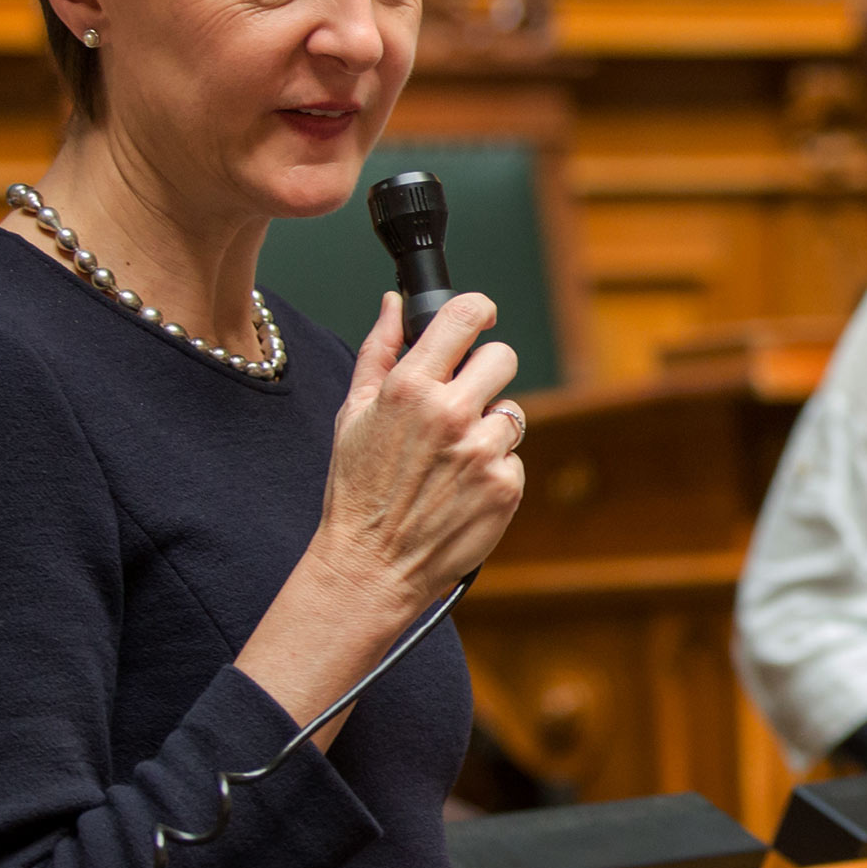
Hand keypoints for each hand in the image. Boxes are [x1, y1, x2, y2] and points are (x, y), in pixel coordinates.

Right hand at [317, 291, 525, 611]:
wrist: (372, 564)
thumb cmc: (357, 488)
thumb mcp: (353, 413)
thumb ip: (379, 351)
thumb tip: (394, 304)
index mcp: (410, 387)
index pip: (464, 317)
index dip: (479, 311)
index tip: (482, 317)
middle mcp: (451, 413)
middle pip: (503, 358)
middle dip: (486, 374)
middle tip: (463, 400)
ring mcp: (482, 450)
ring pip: (510, 412)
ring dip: (488, 429)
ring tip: (450, 459)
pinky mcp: (506, 485)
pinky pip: (513, 458)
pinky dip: (494, 470)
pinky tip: (461, 488)